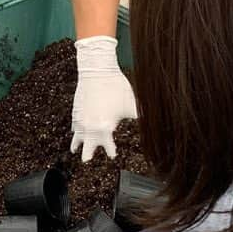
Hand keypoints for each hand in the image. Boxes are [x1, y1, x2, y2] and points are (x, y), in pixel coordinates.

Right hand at [70, 36, 137, 160]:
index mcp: (105, 128)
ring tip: (75, 150)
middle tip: (87, 161)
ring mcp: (81, 118)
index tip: (113, 155)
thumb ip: (143, 118)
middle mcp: (90, 126)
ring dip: (77, 144)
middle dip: (88, 155)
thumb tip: (158, 126)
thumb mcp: (133, 105)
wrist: (97, 70)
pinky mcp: (76, 109)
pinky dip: (74, 130)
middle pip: (86, 147)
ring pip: (76, 136)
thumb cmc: (117, 87)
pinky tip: (75, 131)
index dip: (111, 152)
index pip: (107, 147)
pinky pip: (74, 124)